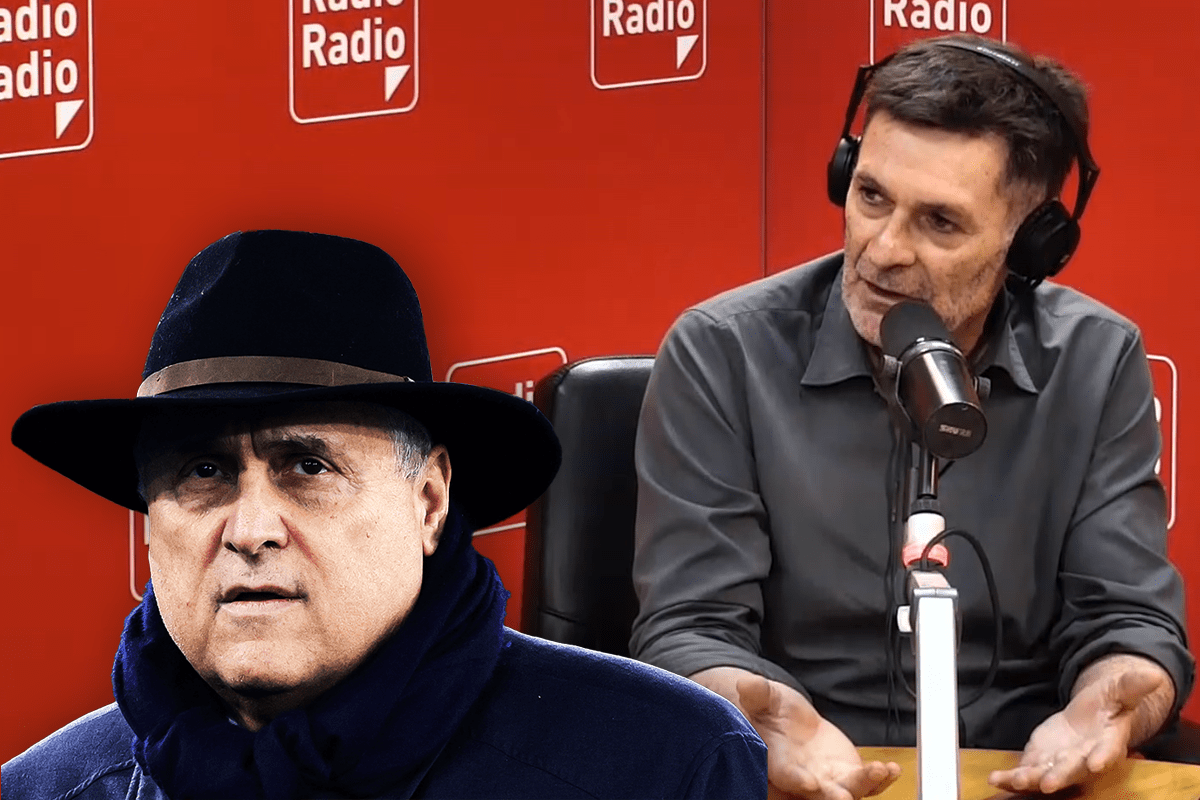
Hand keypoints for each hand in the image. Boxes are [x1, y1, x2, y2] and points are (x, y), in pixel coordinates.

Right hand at [735, 674, 900, 799]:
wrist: (787, 722)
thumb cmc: (768, 711)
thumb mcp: (762, 698)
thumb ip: (757, 694)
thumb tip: (747, 685)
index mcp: (777, 761)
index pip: (785, 775)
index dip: (796, 780)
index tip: (809, 783)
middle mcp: (802, 779)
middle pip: (818, 794)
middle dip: (833, 797)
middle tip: (844, 797)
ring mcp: (827, 781)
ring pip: (846, 790)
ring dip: (863, 785)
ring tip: (878, 770)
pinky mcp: (846, 775)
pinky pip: (866, 783)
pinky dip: (879, 779)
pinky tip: (891, 769)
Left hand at [989, 667, 1166, 793]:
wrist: (1089, 718)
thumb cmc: (1107, 706)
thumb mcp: (1119, 691)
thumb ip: (1131, 685)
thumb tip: (1153, 674)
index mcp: (1107, 743)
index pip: (1107, 752)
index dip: (1101, 758)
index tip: (1096, 764)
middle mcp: (1084, 759)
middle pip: (1073, 770)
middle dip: (1060, 776)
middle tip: (1048, 783)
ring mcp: (1061, 763)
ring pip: (1046, 776)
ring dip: (1031, 780)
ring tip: (1014, 781)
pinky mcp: (1041, 762)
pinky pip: (1026, 773)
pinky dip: (1011, 778)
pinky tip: (996, 778)